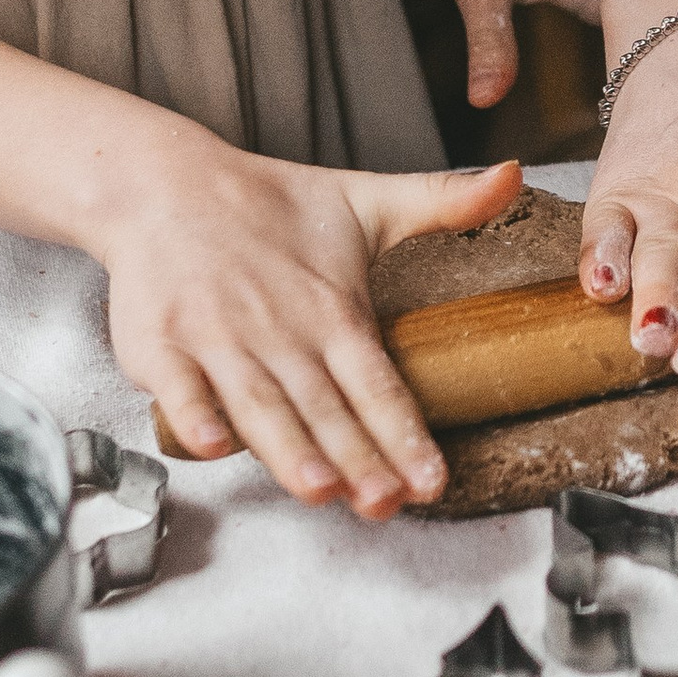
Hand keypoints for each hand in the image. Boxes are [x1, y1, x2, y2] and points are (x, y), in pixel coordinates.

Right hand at [94, 143, 523, 513]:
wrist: (165, 184)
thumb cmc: (268, 204)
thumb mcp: (365, 200)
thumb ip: (443, 201)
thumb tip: (515, 173)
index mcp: (333, 308)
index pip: (377, 382)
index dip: (404, 433)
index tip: (431, 478)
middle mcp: (281, 330)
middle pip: (325, 407)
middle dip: (358, 459)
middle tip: (386, 503)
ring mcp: (218, 339)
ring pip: (260, 405)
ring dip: (289, 448)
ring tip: (320, 488)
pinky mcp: (161, 345)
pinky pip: (181, 388)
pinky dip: (195, 416)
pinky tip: (215, 445)